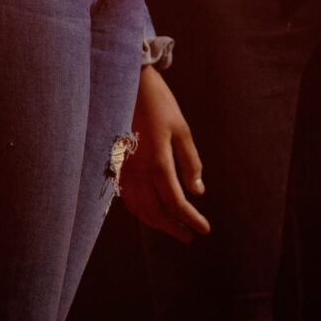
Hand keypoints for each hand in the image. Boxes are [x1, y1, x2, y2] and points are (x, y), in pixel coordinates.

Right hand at [124, 65, 210, 240]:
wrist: (125, 84)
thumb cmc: (159, 104)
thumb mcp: (181, 130)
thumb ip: (190, 162)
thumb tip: (198, 191)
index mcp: (157, 162)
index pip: (176, 202)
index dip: (191, 219)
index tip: (204, 229)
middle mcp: (138, 171)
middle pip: (155, 212)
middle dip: (173, 228)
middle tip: (189, 236)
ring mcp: (124, 170)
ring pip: (138, 208)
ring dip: (156, 222)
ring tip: (173, 227)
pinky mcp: (115, 165)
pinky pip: (127, 197)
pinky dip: (140, 210)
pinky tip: (150, 210)